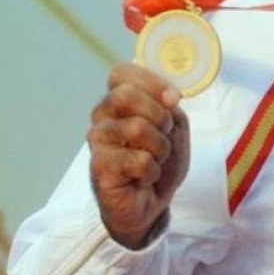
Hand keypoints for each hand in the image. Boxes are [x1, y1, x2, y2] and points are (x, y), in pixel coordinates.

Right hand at [87, 62, 189, 248]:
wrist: (151, 202)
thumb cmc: (160, 161)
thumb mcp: (175, 127)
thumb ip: (171, 106)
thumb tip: (169, 96)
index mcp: (119, 100)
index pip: (121, 72)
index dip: (151, 81)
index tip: (173, 99)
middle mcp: (102, 116)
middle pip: (126, 95)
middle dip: (160, 116)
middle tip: (165, 134)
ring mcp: (97, 141)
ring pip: (137, 128)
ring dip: (161, 148)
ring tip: (155, 160)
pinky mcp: (99, 167)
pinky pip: (139, 160)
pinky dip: (153, 171)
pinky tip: (143, 177)